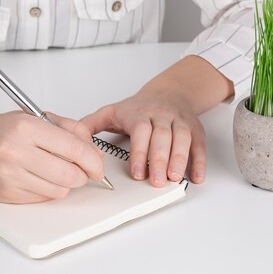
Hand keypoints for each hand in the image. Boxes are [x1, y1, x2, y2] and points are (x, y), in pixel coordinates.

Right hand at [0, 100, 104, 203]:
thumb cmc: (3, 130)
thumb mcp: (37, 118)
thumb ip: (70, 130)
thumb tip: (95, 153)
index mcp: (27, 128)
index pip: (74, 149)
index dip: (93, 161)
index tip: (97, 166)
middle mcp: (16, 152)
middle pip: (69, 175)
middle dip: (81, 176)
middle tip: (80, 172)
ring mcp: (9, 175)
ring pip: (58, 191)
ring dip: (65, 185)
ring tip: (55, 172)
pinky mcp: (5, 193)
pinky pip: (41, 199)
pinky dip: (47, 191)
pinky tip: (38, 178)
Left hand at [80, 55, 234, 186]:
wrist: (170, 92)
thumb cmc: (139, 107)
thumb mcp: (113, 111)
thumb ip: (92, 124)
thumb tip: (72, 136)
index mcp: (140, 114)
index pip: (141, 131)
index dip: (140, 152)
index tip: (137, 172)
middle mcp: (162, 116)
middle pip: (163, 137)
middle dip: (159, 160)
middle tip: (155, 182)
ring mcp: (180, 122)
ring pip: (182, 139)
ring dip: (179, 160)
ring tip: (174, 179)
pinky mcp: (195, 130)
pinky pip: (199, 145)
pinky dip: (199, 162)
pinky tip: (196, 176)